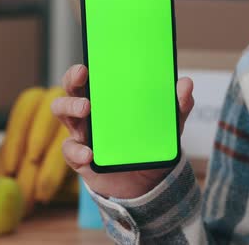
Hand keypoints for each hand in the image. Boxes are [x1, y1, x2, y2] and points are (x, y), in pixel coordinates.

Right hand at [52, 64, 194, 198]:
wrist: (145, 183)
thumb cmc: (148, 145)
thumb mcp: (167, 126)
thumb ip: (177, 106)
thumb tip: (186, 84)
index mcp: (106, 99)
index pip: (88, 77)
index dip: (82, 69)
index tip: (87, 64)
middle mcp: (88, 113)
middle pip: (69, 89)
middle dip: (72, 80)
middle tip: (83, 77)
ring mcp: (81, 134)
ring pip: (62, 113)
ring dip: (70, 107)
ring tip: (85, 109)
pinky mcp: (79, 157)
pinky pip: (70, 150)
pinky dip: (78, 151)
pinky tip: (89, 154)